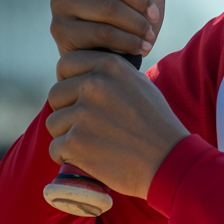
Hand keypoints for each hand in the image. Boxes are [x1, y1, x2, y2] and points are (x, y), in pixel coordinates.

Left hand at [46, 51, 188, 197]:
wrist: (169, 160)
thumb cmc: (157, 125)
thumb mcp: (139, 85)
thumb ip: (111, 76)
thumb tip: (84, 76)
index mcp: (110, 66)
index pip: (66, 64)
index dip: (68, 82)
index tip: (78, 98)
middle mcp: (94, 84)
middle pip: (56, 94)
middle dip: (66, 111)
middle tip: (88, 127)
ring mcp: (83, 113)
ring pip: (53, 123)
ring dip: (67, 135)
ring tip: (94, 143)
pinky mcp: (75, 142)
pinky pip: (55, 147)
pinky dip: (68, 157)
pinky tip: (88, 159)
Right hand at [50, 0, 165, 58]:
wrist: (114, 55)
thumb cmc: (131, 16)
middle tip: (155, 16)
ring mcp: (59, 2)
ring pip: (108, 7)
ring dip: (138, 24)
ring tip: (150, 35)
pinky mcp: (60, 29)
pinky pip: (102, 32)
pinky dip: (128, 41)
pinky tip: (140, 46)